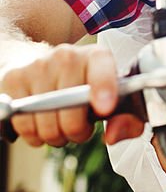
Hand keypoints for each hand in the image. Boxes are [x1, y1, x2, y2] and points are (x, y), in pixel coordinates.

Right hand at [0, 44, 142, 146]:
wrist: (44, 61)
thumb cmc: (86, 86)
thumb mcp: (114, 97)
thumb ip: (126, 119)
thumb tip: (113, 136)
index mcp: (97, 56)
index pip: (101, 69)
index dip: (103, 88)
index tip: (104, 107)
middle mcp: (66, 56)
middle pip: (69, 108)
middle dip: (76, 131)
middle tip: (79, 127)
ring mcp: (37, 66)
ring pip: (44, 122)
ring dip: (54, 135)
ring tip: (60, 123)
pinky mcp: (14, 79)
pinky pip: (22, 124)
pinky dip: (32, 133)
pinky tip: (41, 121)